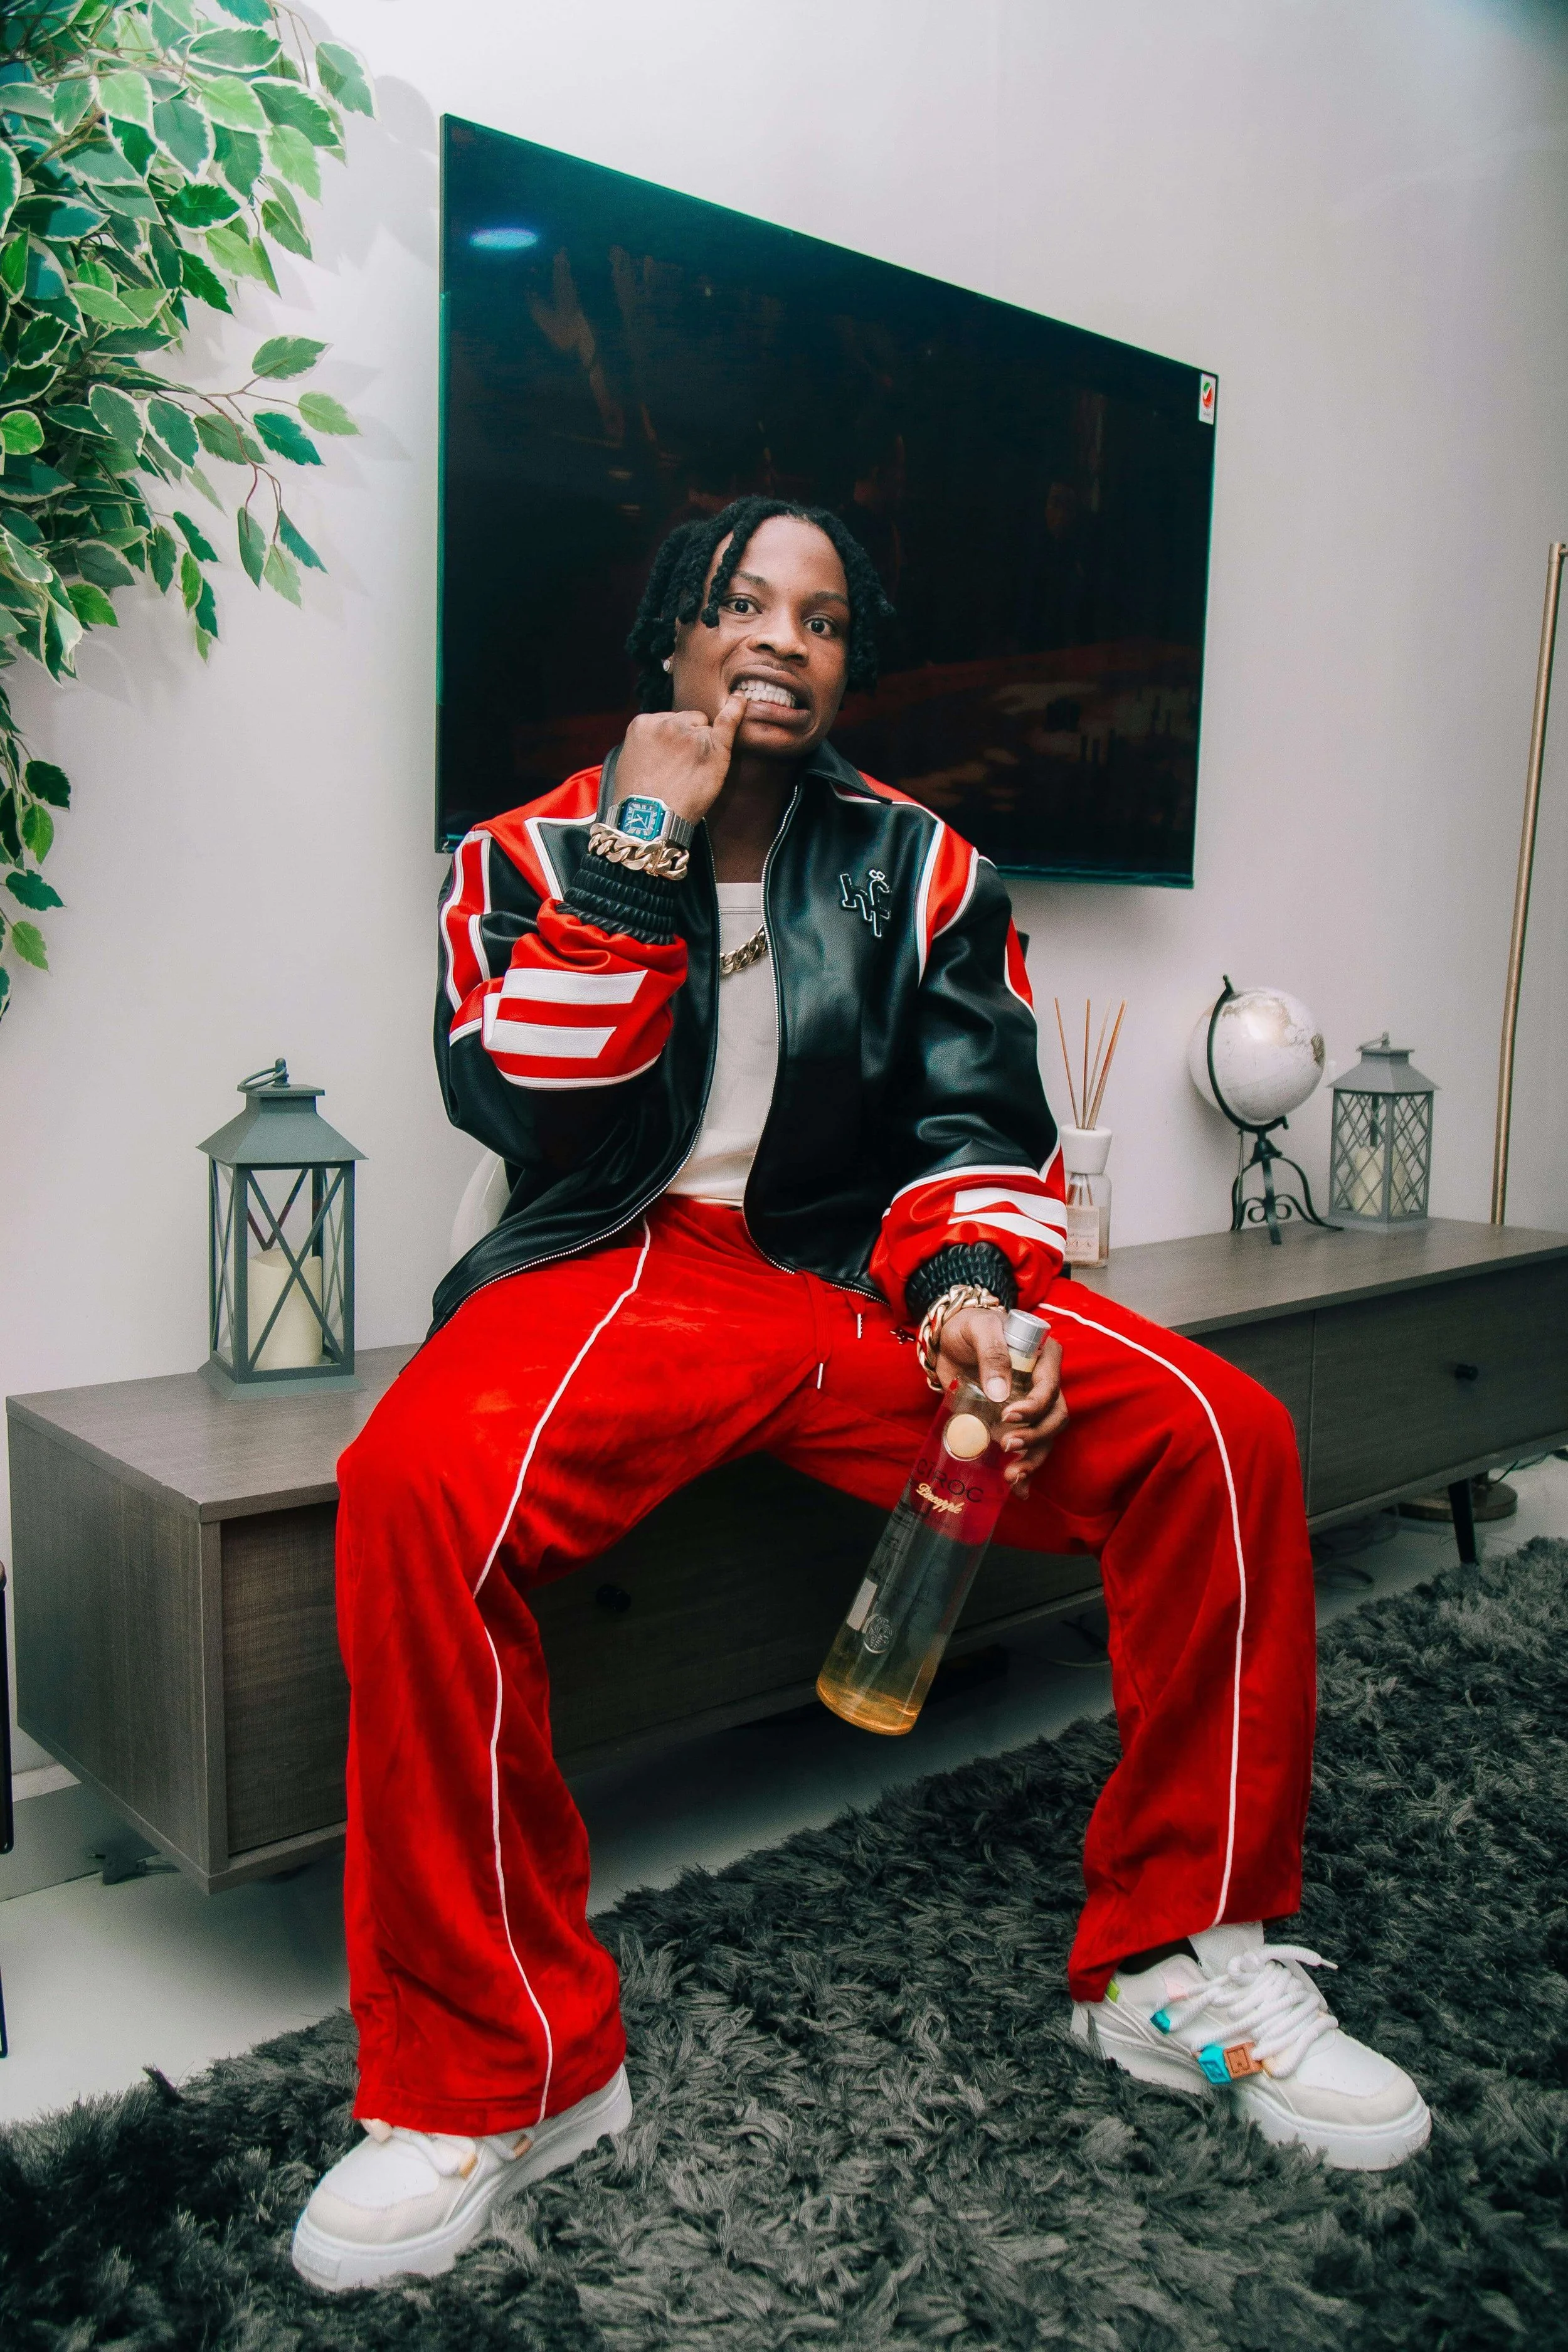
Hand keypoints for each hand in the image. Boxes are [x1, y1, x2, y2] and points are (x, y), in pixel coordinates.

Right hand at [615, 691, 747, 824]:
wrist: (648, 821)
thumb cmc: (638, 800)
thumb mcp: (628, 761)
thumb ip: (647, 743)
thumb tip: (661, 739)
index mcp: (642, 724)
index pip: (667, 721)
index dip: (671, 741)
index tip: (667, 761)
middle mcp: (667, 723)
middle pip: (688, 720)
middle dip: (688, 739)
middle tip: (680, 770)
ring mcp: (690, 733)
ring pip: (705, 728)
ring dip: (703, 746)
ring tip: (691, 775)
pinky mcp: (712, 747)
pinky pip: (728, 721)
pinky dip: (736, 710)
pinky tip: (740, 701)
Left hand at [936, 1306, 1066, 1498]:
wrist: (949, 1340)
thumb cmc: (969, 1327)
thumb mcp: (979, 1329)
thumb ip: (992, 1353)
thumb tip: (1000, 1393)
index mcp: (1042, 1356)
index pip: (1049, 1385)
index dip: (1034, 1405)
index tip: (1008, 1416)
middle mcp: (1043, 1383)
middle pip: (1054, 1416)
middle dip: (1035, 1437)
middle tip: (1007, 1446)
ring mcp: (1031, 1405)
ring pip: (1046, 1437)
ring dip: (1033, 1459)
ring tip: (1012, 1477)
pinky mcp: (1016, 1423)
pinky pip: (1029, 1449)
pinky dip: (1026, 1471)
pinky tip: (1019, 1489)